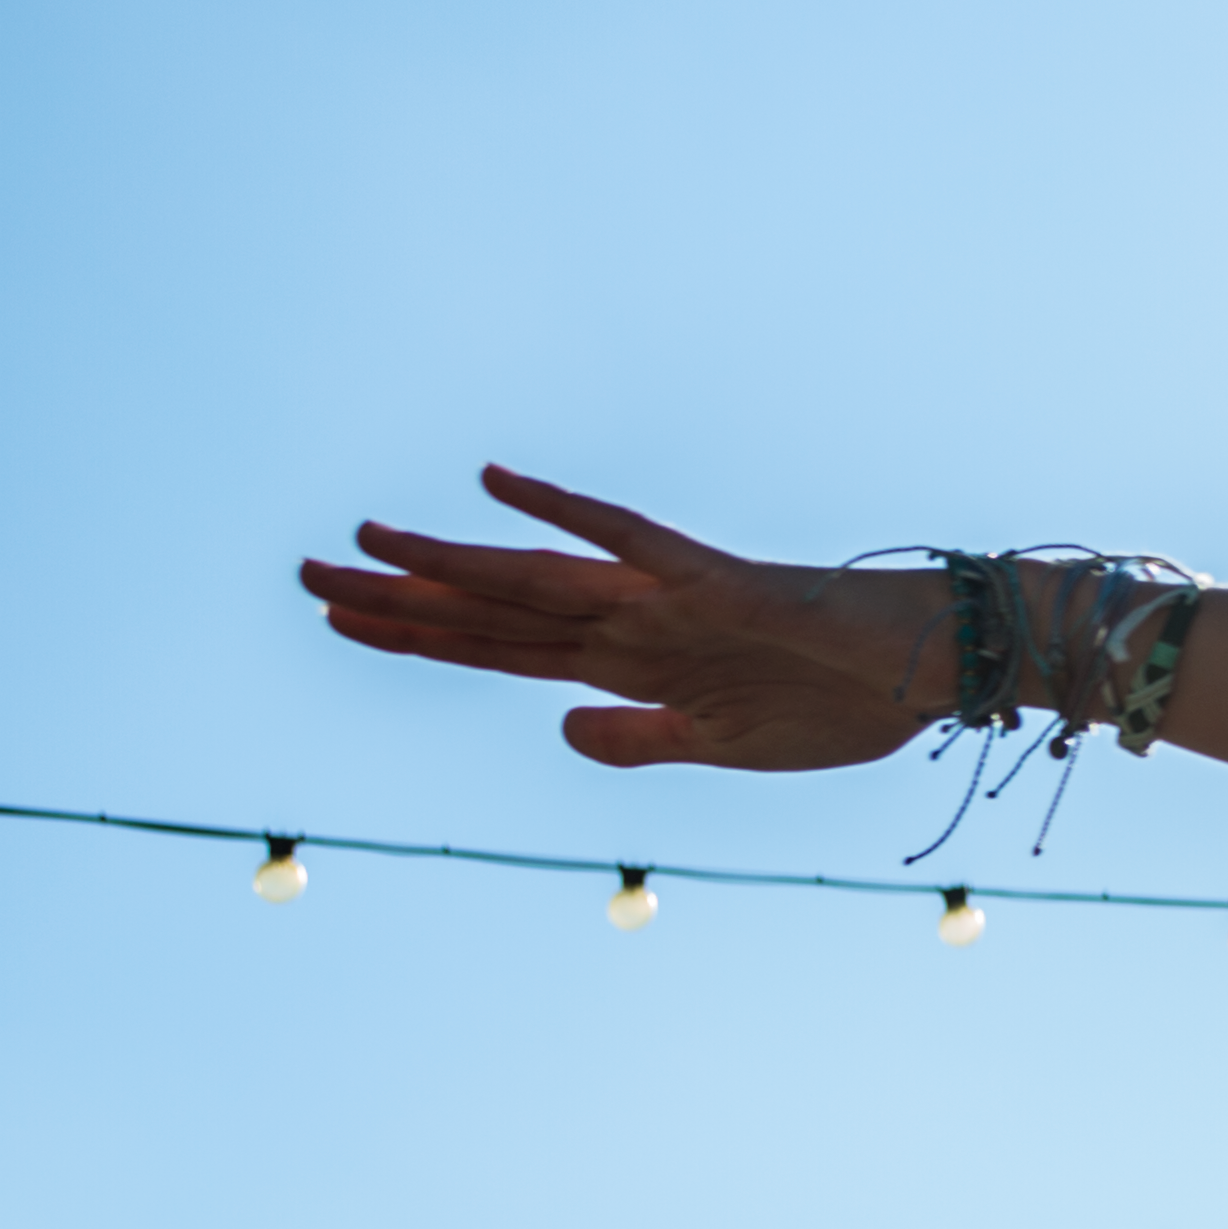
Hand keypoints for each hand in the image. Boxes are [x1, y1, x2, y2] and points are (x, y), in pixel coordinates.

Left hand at [305, 470, 944, 773]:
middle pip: (489, 613)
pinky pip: (624, 540)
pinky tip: (496, 480)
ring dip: (442, 564)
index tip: (340, 615)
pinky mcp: (710, 581)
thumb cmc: (844, 701)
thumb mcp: (726, 748)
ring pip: (529, 582)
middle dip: (395, 597)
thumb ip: (641, 739)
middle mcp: (629, 626)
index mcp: (629, 668)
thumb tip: (557, 728)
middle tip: (302, 575)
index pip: (497, 649)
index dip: (416, 634)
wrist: (925, 670)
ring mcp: (663, 601)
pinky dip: (561, 510)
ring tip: (358, 541)